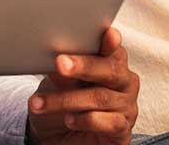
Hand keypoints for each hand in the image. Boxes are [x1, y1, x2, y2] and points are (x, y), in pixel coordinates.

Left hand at [26, 27, 139, 144]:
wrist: (61, 134)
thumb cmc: (64, 99)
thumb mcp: (58, 82)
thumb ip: (64, 71)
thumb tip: (59, 61)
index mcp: (112, 61)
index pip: (113, 48)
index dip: (111, 42)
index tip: (108, 34)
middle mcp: (124, 81)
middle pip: (110, 70)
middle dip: (83, 66)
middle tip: (59, 63)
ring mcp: (126, 106)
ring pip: (101, 97)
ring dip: (67, 100)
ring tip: (42, 103)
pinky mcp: (122, 130)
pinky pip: (109, 123)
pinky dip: (86, 120)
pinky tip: (69, 119)